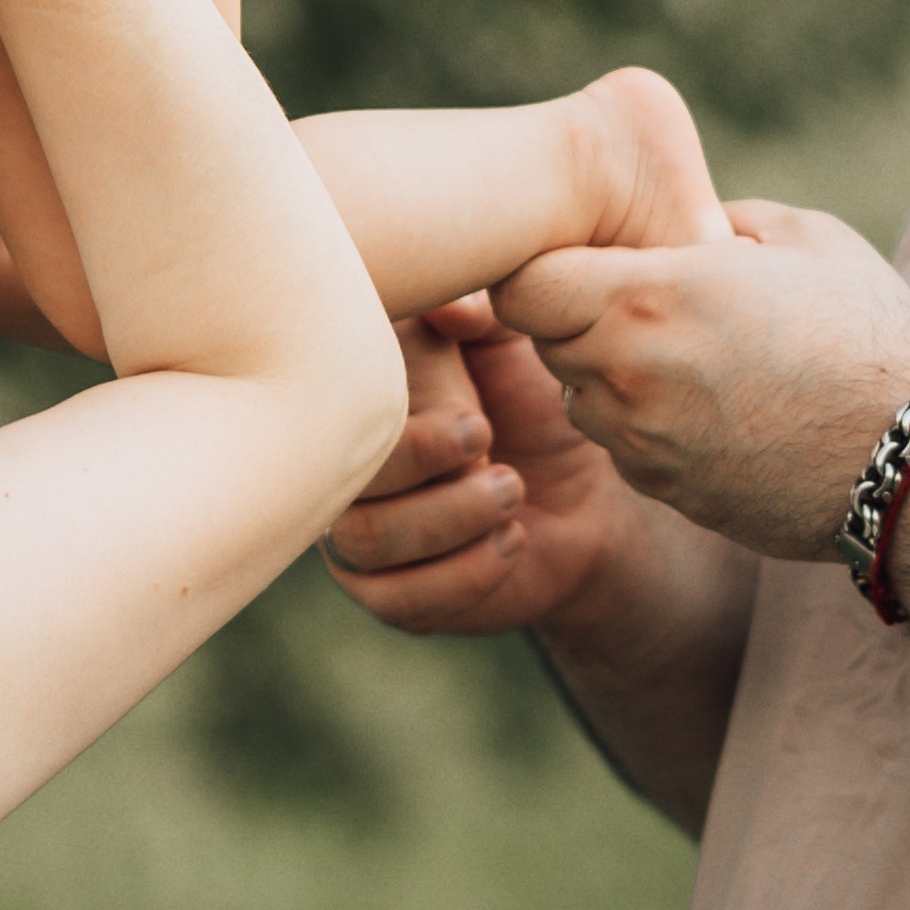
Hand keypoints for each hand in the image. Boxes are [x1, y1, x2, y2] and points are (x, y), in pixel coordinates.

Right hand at [324, 300, 648, 634]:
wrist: (585, 497)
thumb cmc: (529, 404)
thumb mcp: (510, 345)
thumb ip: (481, 312)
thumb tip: (453, 309)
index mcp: (348, 402)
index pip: (324, 408)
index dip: (395, 421)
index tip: (473, 416)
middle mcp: (335, 471)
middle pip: (337, 478)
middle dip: (425, 470)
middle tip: (492, 448)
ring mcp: (355, 538)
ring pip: (364, 543)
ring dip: (450, 519)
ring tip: (511, 490)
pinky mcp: (391, 597)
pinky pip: (402, 600)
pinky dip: (468, 572)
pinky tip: (515, 540)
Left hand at [494, 201, 909, 560]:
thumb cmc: (865, 339)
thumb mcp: (807, 241)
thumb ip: (725, 217)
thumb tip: (689, 215)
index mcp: (648, 298)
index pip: (521, 284)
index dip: (539, 267)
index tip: (581, 258)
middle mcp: (625, 372)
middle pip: (544, 339)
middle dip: (575, 315)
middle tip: (638, 302)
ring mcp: (640, 439)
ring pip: (577, 395)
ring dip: (607, 372)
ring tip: (681, 355)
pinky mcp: (662, 488)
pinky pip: (620, 444)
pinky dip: (642, 423)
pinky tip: (705, 407)